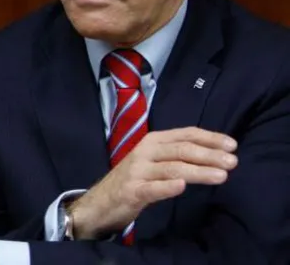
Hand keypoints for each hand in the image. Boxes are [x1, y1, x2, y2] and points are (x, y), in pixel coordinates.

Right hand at [69, 126, 237, 239]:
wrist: (102, 201)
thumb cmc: (135, 179)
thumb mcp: (156, 161)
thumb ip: (178, 156)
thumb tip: (216, 154)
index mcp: (153, 141)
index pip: (185, 134)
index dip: (209, 138)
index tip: (232, 145)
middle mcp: (145, 152)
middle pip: (181, 150)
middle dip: (209, 155)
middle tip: (233, 162)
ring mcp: (137, 171)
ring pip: (172, 168)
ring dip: (198, 171)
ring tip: (221, 176)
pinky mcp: (131, 191)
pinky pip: (152, 189)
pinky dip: (167, 187)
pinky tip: (181, 187)